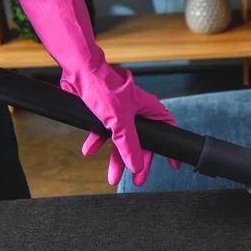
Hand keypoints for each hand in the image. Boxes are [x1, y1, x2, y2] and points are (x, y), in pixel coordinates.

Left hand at [12, 0, 180, 185]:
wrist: (78, 70)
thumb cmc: (103, 86)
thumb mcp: (118, 121)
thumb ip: (127, 144)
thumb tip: (136, 164)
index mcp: (148, 109)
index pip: (166, 130)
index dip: (169, 148)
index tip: (172, 164)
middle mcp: (136, 111)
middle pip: (141, 141)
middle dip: (136, 161)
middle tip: (137, 180)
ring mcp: (120, 112)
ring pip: (121, 140)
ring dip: (116, 158)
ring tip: (112, 177)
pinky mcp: (103, 113)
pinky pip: (104, 132)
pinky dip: (98, 142)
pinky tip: (89, 150)